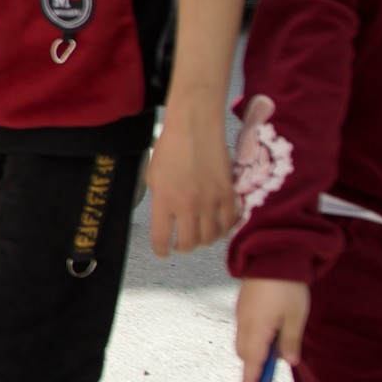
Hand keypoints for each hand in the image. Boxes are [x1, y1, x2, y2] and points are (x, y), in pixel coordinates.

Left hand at [145, 104, 236, 255]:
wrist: (194, 128)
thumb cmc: (169, 148)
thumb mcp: (152, 176)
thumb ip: (158, 199)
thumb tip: (166, 216)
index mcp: (163, 201)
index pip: (161, 238)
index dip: (161, 250)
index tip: (163, 253)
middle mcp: (187, 206)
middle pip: (188, 243)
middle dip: (182, 247)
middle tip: (181, 244)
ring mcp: (210, 202)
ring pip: (210, 237)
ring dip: (203, 241)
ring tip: (199, 236)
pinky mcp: (228, 194)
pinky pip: (229, 223)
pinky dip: (223, 230)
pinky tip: (218, 228)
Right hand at [234, 277, 309, 381]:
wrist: (272, 256)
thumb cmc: (288, 288)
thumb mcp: (296, 317)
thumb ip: (291, 341)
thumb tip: (288, 362)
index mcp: (257, 330)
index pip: (252, 361)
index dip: (250, 379)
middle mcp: (244, 324)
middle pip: (243, 353)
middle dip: (252, 365)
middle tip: (266, 373)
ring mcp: (240, 313)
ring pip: (242, 340)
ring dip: (253, 350)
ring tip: (274, 349)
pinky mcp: (241, 305)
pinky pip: (243, 328)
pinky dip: (252, 337)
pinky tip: (269, 330)